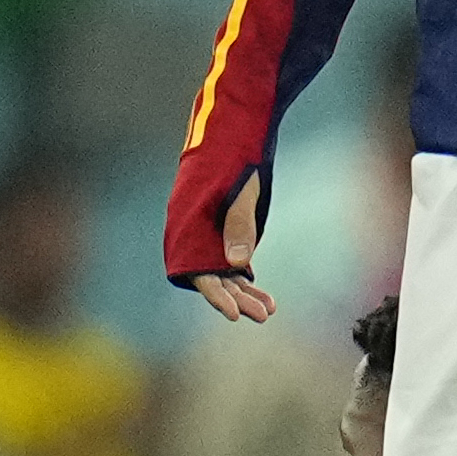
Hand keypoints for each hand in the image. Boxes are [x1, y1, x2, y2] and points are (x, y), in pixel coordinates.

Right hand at [187, 177, 272, 323]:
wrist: (234, 139)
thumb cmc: (234, 163)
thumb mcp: (240, 193)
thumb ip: (239, 225)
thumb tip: (239, 265)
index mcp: (188, 230)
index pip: (200, 274)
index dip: (217, 296)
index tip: (234, 315)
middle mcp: (196, 239)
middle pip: (216, 279)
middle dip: (238, 299)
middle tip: (263, 316)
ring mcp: (212, 238)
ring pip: (227, 275)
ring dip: (245, 294)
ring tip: (268, 311)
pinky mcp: (226, 235)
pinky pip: (235, 265)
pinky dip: (248, 281)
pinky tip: (266, 298)